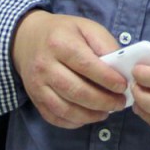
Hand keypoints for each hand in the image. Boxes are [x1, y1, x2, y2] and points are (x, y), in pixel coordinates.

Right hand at [11, 11, 127, 128]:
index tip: (123, 86)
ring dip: (90, 115)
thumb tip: (120, 69)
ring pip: (65, 108)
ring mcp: (37, 85)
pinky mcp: (34, 98)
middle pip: (76, 91)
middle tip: (120, 103)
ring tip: (107, 112)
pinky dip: (74, 122)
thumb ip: (104, 44)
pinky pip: (54, 117)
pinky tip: (88, 117)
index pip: (86, 65)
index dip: (107, 79)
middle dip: (103, 101)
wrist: (26, 38)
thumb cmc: (63, 33)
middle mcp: (45, 66)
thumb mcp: (86, 28)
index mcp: (60, 44)